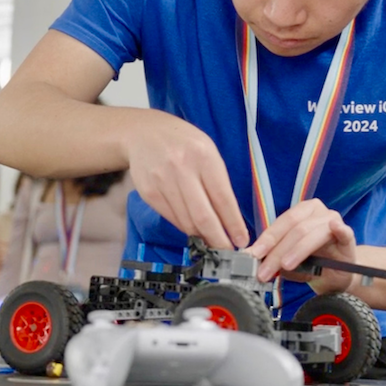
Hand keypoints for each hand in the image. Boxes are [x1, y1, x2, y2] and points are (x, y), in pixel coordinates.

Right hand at [125, 112, 249, 249]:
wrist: (143, 133)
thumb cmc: (183, 143)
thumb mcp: (207, 151)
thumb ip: (218, 181)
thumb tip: (229, 219)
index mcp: (203, 156)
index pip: (223, 198)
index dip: (234, 224)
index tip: (241, 240)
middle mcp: (181, 168)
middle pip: (203, 216)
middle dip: (218, 240)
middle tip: (227, 252)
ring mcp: (162, 181)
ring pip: (186, 221)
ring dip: (201, 236)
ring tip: (212, 241)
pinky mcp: (148, 192)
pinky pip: (171, 218)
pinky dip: (184, 227)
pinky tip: (192, 228)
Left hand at [246, 198, 355, 293]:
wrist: (339, 276)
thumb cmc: (314, 264)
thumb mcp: (290, 260)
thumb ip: (276, 257)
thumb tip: (256, 261)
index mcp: (301, 212)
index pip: (280, 223)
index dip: (266, 240)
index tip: (253, 255)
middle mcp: (317, 212)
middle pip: (293, 229)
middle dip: (276, 251)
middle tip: (265, 270)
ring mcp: (334, 221)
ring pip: (311, 233)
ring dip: (296, 250)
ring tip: (285, 265)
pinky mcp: (349, 236)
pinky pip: (344, 232)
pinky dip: (339, 230)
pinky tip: (335, 228)